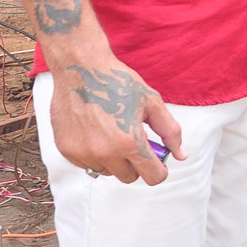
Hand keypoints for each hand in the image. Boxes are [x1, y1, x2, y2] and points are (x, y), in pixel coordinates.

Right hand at [50, 57, 184, 184]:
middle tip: (135, 140)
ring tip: (114, 132)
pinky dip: (95, 155)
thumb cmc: (119, 83)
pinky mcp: (66, 150)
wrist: (81, 69)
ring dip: (114, 160)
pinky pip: (87, 165)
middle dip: (136, 164)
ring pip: (107, 172)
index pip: (152, 177)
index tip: (158, 161)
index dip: (160, 170)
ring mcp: (83, 153)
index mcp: (129, 142)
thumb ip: (170, 131)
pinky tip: (97, 132)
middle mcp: (104, 153)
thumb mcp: (152, 103)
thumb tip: (180, 155)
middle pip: (129, 177)